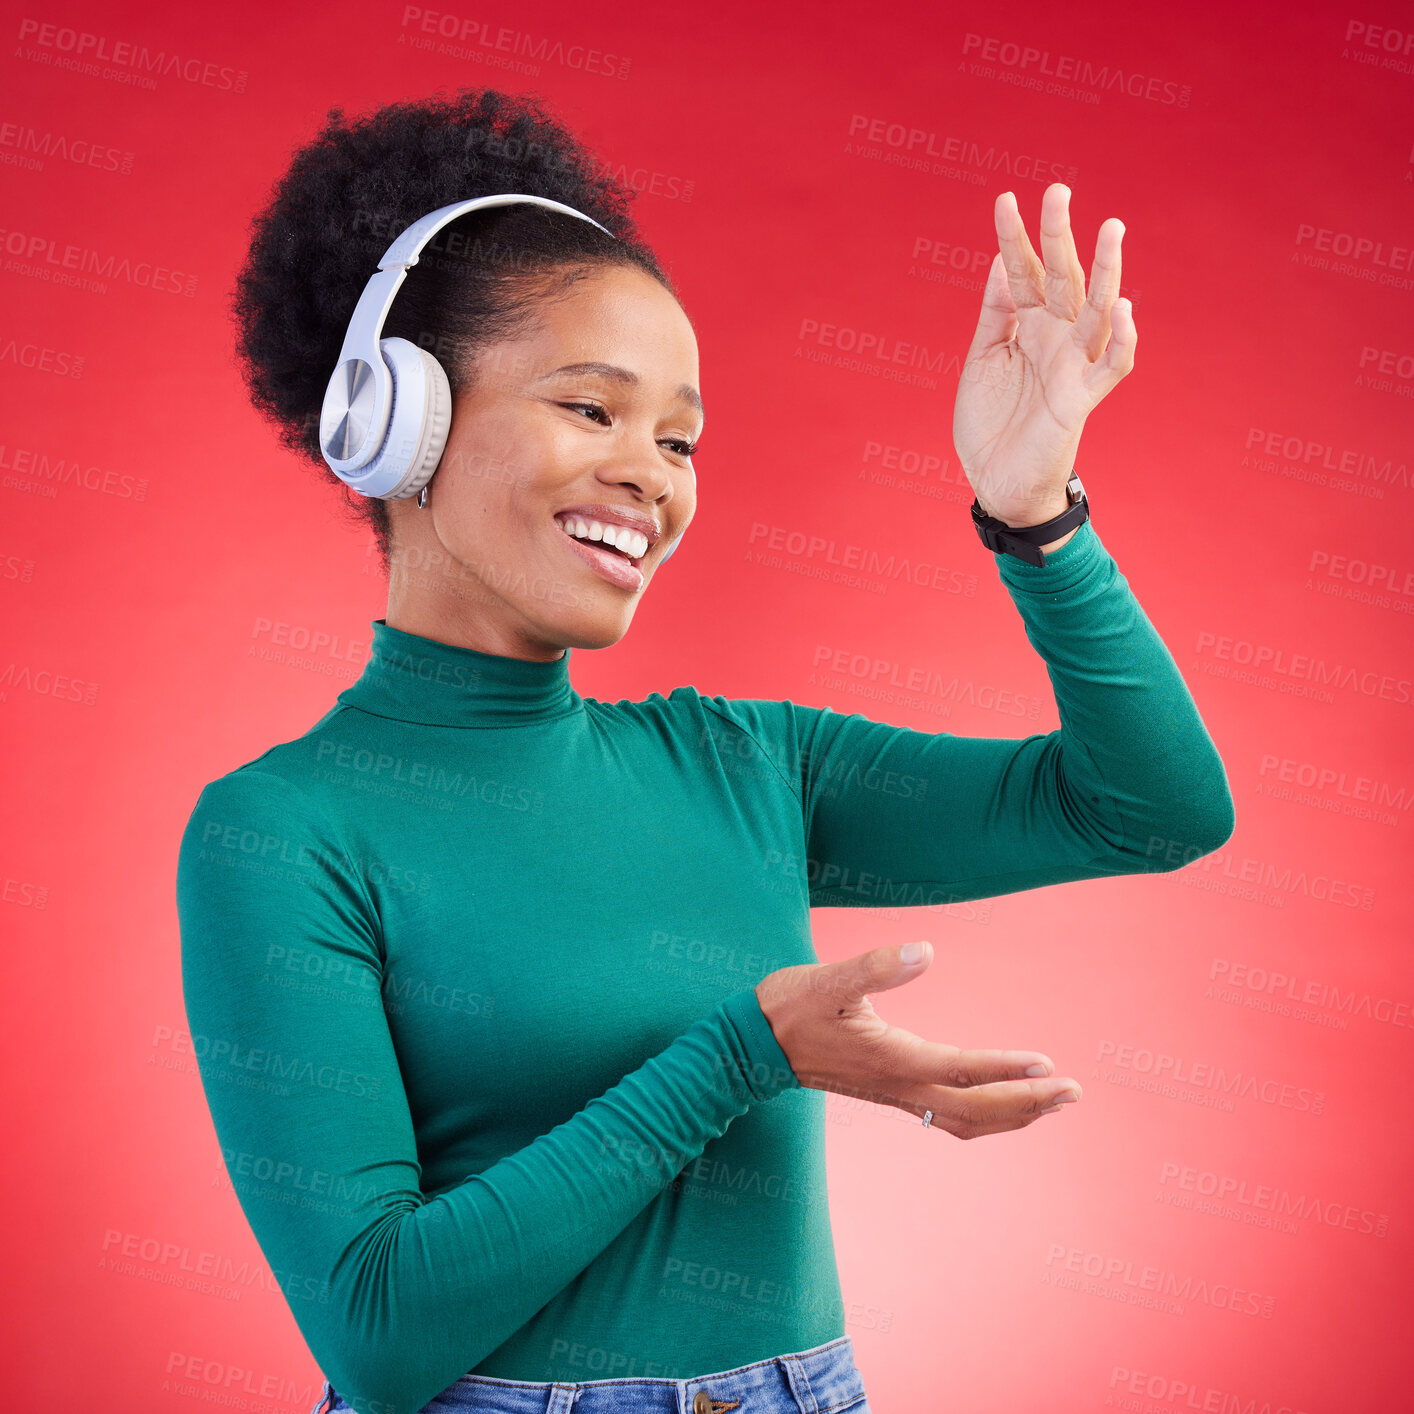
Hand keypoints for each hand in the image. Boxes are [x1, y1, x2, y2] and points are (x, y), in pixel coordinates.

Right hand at [755, 941, 1081, 1138]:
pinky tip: (996, 1103)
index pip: (963, 1071)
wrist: (752, 1045)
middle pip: (976, 1110)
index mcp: (893, 1059)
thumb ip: (875, 966)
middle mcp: (900, 1084)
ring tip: (1052, 1103)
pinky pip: (948, 1115)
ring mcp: (895, 1093)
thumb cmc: (790, 1007)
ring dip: (1012, 1115)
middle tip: (1075, 1093)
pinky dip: (983, 1115)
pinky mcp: (889, 1091)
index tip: (1049, 1067)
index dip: (1007, 1070)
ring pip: (965, 1120)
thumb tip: (924, 951)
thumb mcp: (829, 979)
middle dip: (1028, 1105)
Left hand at [953, 183, 1135, 528]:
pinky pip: (1111, 367)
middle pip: (1062, 278)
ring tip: (1111, 229)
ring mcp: (1072, 366)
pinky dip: (1121, 340)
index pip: (1024, 272)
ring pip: (1096, 311)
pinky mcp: (1081, 399)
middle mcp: (1055, 338)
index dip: (1014, 238)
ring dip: (1104, 271)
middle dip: (1060, 236)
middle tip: (1058, 189)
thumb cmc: (991, 423)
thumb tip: (998, 260)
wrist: (995, 482)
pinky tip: (1122, 307)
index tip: (1005, 199)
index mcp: (1029, 327)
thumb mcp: (983, 359)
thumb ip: (996, 312)